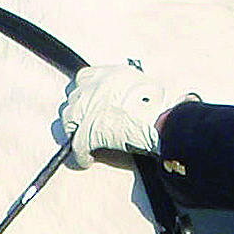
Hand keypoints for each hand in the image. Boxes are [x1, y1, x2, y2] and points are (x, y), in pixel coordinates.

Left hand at [55, 61, 195, 163]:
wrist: (164, 121)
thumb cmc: (161, 106)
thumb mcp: (145, 87)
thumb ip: (130, 89)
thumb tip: (130, 99)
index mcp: (109, 73)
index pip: (84, 78)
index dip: (85, 93)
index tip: (90, 103)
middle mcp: (94, 86)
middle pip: (74, 99)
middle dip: (79, 112)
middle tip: (87, 124)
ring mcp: (88, 107)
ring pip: (69, 119)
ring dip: (77, 131)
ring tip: (85, 141)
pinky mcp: (88, 131)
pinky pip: (78, 145)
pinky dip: (81, 154)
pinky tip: (87, 159)